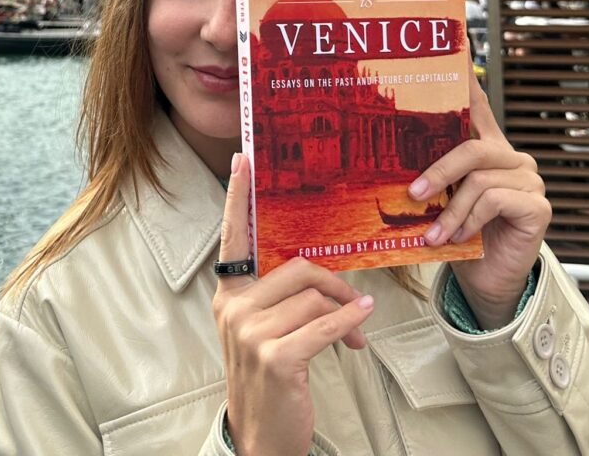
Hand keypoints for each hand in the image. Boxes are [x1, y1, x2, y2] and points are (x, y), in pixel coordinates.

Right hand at [213, 153, 374, 455]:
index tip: (242, 161)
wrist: (262, 437)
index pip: (233, 237)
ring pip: (313, 296)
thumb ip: (278, 295)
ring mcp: (251, 332)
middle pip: (297, 268)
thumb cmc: (270, 378)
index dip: (238, 197)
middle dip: (335, 284)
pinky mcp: (276, 356)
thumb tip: (319, 270)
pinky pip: (323, 325)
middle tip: (353, 302)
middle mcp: (234, 307)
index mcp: (229, 294)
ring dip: (344, 313)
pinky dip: (347, 323)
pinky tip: (360, 324)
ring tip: (352, 333)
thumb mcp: (262, 330)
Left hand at [409, 69, 550, 328]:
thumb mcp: (440, 200)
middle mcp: (509, 156)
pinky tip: (459, 238)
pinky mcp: (537, 205)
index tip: (455, 43)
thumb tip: (386, 163)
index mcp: (485, 147)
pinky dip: (470, 220)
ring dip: (450, 210)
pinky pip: (495, 201)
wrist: (487, 278)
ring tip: (433, 234)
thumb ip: (429, 177)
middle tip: (412, 193)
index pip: (477, 103)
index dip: (466, 75)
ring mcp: (527, 178)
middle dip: (436, 170)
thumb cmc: (460, 234)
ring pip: (478, 177)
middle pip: (470, 146)